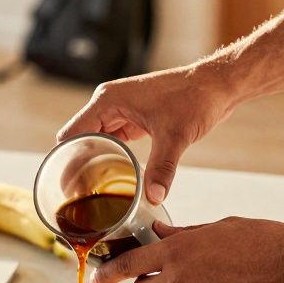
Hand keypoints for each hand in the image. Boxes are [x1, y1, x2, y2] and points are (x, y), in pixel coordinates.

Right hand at [56, 62, 236, 204]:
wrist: (216, 85)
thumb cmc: (195, 98)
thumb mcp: (175, 136)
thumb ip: (162, 168)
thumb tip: (154, 197)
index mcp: (108, 101)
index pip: (72, 134)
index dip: (67, 160)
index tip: (69, 187)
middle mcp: (109, 103)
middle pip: (81, 139)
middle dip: (79, 165)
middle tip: (81, 196)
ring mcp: (121, 110)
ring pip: (97, 141)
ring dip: (95, 161)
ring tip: (94, 191)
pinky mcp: (134, 118)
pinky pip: (114, 140)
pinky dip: (112, 157)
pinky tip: (114, 178)